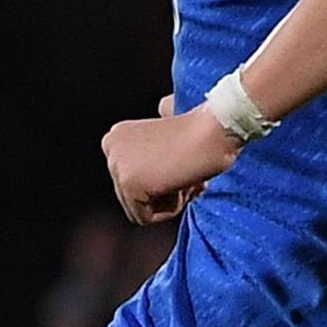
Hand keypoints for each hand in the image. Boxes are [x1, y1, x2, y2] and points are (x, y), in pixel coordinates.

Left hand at [101, 95, 234, 225]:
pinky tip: (182, 183)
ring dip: (169, 200)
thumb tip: (164, 107)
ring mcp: (117, 166)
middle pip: (132, 197)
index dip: (161, 180)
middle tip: (188, 174)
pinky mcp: (128, 183)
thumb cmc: (201, 130)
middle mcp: (110, 147)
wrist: (215, 129)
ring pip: (138, 210)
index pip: (131, 180)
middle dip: (164, 192)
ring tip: (186, 177)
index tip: (181, 164)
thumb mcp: (169, 127)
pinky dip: (170, 209)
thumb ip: (155, 137)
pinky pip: (146, 218)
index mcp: (117, 135)